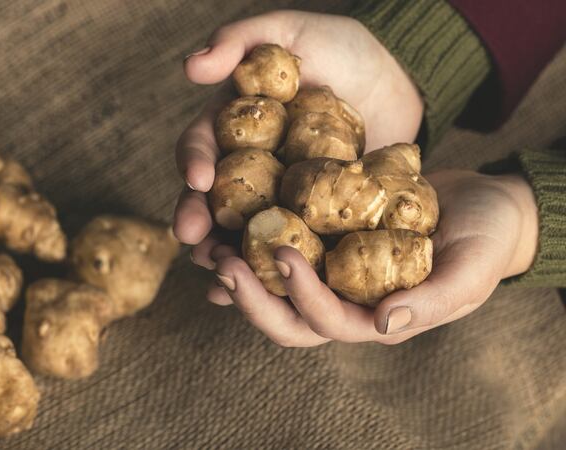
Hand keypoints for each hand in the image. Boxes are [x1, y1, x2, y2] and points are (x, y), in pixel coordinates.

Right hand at [174, 10, 423, 250]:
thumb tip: (191, 67)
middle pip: (213, 197)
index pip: (203, 144)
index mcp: (232, 124)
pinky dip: (273, 268)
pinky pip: (290, 244)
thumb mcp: (288, 29)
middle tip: (194, 242)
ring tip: (219, 273)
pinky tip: (262, 289)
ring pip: (243, 229)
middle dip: (198, 220)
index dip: (195, 161)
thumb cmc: (340, 47)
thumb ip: (240, 39)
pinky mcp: (311, 216)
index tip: (199, 179)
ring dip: (227, 252)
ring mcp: (278, 193)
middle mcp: (247, 164)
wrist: (398, 77)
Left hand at [209, 170, 538, 345]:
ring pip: (274, 291)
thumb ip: (434, 300)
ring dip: (239, 275)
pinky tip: (224, 227)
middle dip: (251, 296)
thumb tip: (383, 323)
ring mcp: (332, 278)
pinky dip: (250, 246)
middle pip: (286, 320)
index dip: (301, 295)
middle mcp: (346, 305)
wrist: (482, 206)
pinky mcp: (323, 247)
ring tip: (208, 247)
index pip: (328, 321)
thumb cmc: (486, 238)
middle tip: (222, 261)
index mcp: (377, 318)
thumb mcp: (472, 268)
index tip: (280, 253)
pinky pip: (281, 253)